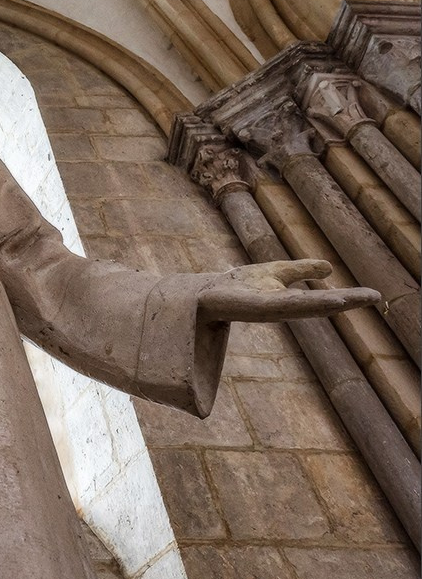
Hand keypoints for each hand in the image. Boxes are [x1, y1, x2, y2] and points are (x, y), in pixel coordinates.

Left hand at [198, 259, 379, 322]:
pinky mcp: (256, 308)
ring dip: (330, 303)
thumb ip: (302, 271)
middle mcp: (283, 307)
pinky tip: (322, 298)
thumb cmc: (237, 286)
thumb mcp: (277, 273)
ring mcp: (270, 309)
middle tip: (375, 296)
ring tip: (352, 298)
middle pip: (320, 305)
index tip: (374, 295)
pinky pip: (285, 305)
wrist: (203, 294)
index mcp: (290, 301)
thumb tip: (330, 269)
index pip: (323, 299)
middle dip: (347, 301)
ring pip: (305, 306)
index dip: (348, 297)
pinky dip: (303, 302)